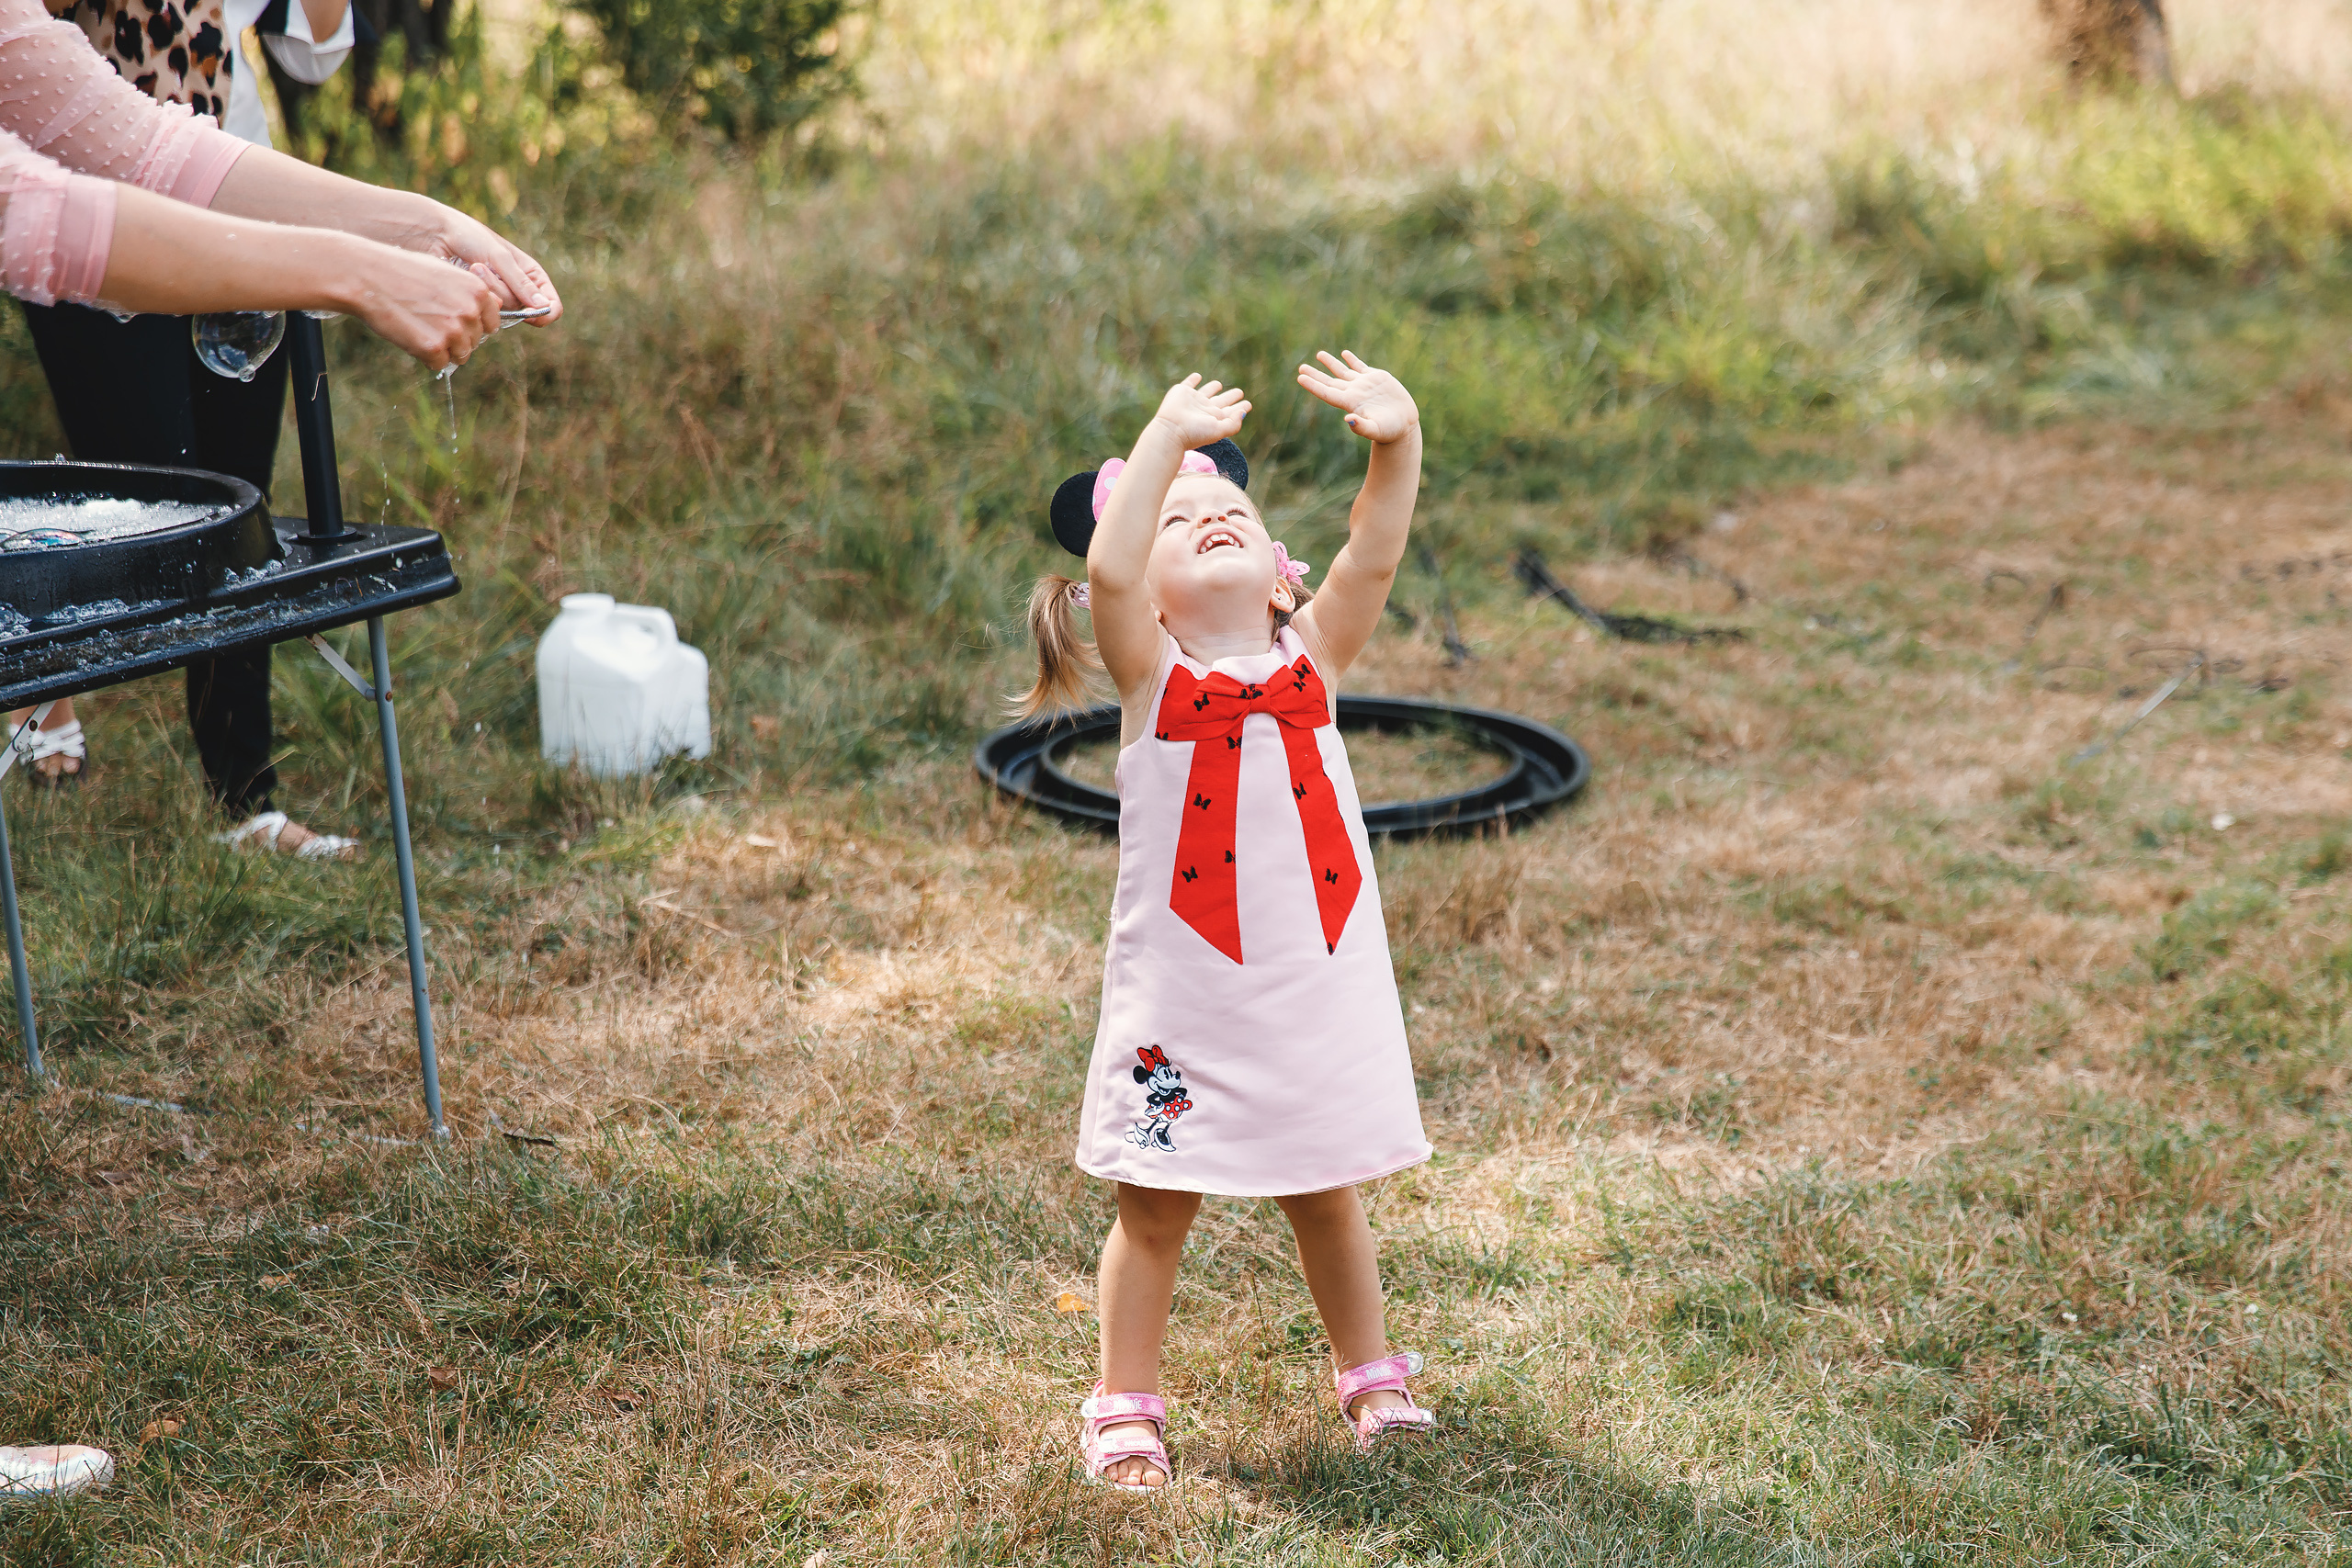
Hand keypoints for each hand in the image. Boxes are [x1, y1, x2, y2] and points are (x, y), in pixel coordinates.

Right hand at [343, 241, 501, 369]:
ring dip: (443, 349)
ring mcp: (453, 331)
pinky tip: (410, 336)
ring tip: (419, 328)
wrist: (367, 277)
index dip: (474, 324)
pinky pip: (440, 364)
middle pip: (475, 340)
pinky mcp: (434, 348)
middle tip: (429, 322)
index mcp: (478, 291)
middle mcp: (470, 311)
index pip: (492, 322)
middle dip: (457, 337)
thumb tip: (497, 306)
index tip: (456, 320)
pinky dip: (426, 357)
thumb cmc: (403, 273)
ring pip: (461, 355)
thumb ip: (471, 292)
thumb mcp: (445, 272)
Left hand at [404, 200, 563, 324]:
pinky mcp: (481, 304)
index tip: (532, 312)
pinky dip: (478, 294)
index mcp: (531, 275)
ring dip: (488, 287)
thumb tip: (544, 308)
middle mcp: (519, 289)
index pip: (552, 305)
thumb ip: (521, 284)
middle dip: (504, 290)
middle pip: (526, 309)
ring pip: (506, 310)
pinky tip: (467, 275)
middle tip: (483, 266)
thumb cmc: (469, 237)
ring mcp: (499, 298)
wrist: (435, 236)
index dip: (546, 312)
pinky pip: (488, 311)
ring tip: (473, 266)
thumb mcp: (500, 257)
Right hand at [1150, 373, 1249, 447]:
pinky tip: (1197, 376)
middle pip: (1221, 401)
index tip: (1248, 404)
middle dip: (1230, 396)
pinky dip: (1193, 379)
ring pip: (1206, 391)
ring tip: (1218, 384)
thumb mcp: (1218, 430)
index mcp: (1215, 418)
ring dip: (1212, 387)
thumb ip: (1233, 424)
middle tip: (1239, 392)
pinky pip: (1189, 383)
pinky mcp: (1182, 392)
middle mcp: (1205, 409)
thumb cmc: (1195, 432)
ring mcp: (1193, 400)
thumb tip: (1244, 412)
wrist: (1171, 429)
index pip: (1231, 412)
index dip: (1240, 408)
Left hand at [1297, 350, 1417, 443]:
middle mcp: (1354, 392)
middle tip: (1301, 367)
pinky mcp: (1376, 378)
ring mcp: (1364, 384)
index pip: (1327, 392)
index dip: (1313, 385)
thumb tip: (1348, 420)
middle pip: (1330, 381)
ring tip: (1319, 354)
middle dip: (1316, 374)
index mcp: (1350, 403)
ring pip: (1343, 371)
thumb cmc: (1390, 431)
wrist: (1405, 425)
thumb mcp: (1376, 430)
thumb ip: (1362, 427)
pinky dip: (1352, 359)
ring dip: (1331, 363)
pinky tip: (1344, 353)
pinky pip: (1360, 366)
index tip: (1300, 378)